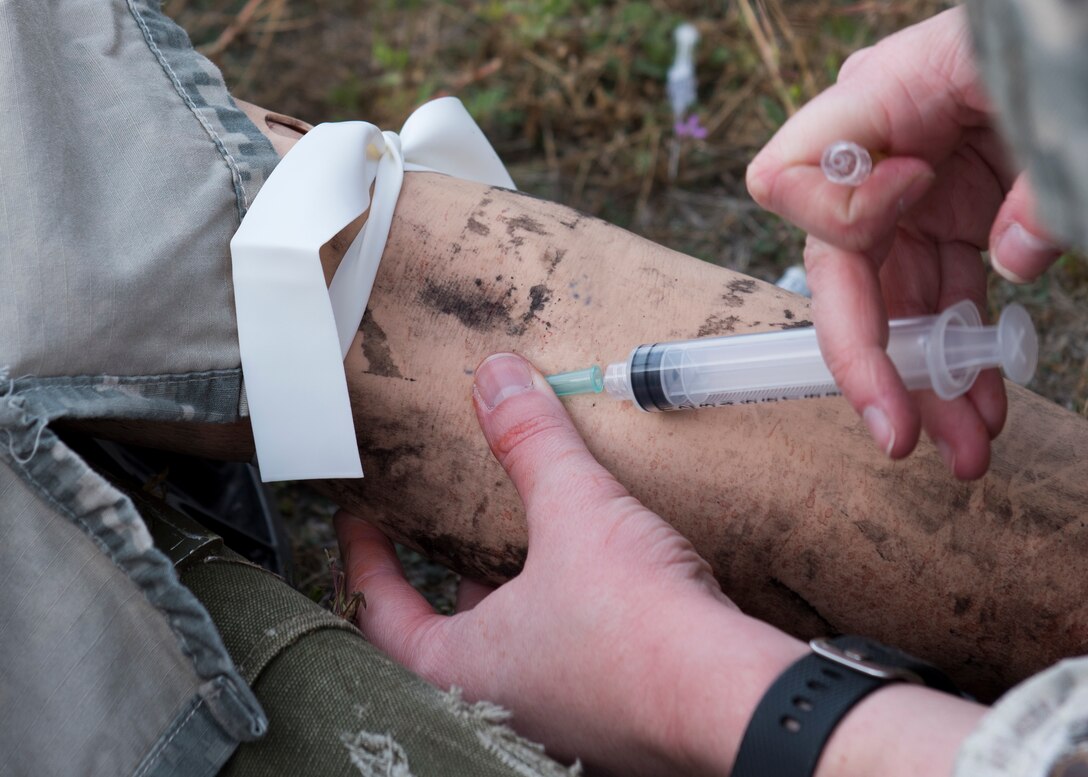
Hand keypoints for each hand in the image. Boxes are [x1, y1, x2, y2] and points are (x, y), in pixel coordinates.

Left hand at [335, 352, 805, 774]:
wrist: (736, 700)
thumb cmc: (639, 632)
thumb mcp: (575, 514)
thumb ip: (531, 444)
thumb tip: (497, 380)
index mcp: (463, 672)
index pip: (382, 611)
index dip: (364, 557)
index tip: (359, 519)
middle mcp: (502, 704)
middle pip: (445, 633)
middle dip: (446, 573)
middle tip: (446, 524)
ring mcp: (558, 720)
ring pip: (510, 647)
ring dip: (512, 593)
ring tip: (523, 537)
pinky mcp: (610, 718)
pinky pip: (565, 657)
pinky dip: (564, 614)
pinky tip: (595, 577)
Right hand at [746, 7, 1063, 478]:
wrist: (1080, 43)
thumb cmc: (1064, 39)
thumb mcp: (1050, 90)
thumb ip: (1037, 173)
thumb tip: (1015, 261)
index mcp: (876, 98)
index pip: (793, 173)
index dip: (841, 207)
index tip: (919, 186)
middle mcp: (878, 159)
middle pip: (838, 270)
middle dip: (869, 361)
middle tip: (899, 436)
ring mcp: (911, 198)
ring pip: (892, 305)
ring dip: (928, 383)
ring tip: (967, 451)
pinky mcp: (949, 224)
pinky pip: (940, 301)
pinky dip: (961, 356)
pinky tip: (983, 406)